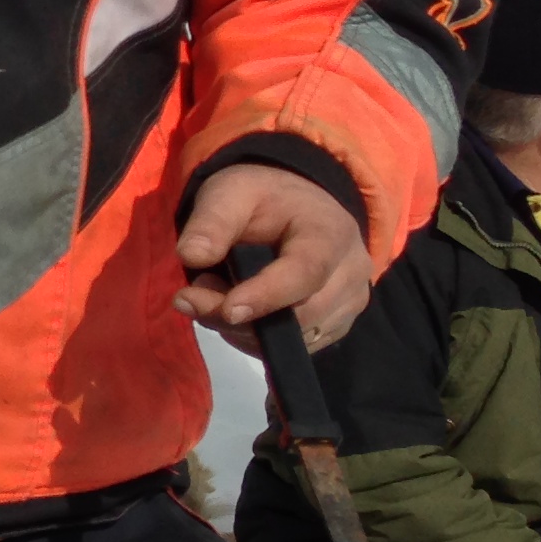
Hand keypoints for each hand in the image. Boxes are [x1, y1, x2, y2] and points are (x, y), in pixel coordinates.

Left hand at [173, 163, 372, 354]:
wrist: (296, 208)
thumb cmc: (263, 199)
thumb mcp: (230, 193)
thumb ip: (211, 221)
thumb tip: (191, 256)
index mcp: (330, 233)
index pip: (306, 273)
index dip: (267, 296)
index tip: (227, 310)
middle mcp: (351, 273)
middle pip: (301, 315)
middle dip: (239, 318)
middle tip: (189, 296)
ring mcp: (348, 304)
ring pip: (295, 339)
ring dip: (242, 329)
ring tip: (211, 292)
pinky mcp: (336, 326)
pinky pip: (293, 348)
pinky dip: (254, 338)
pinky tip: (233, 309)